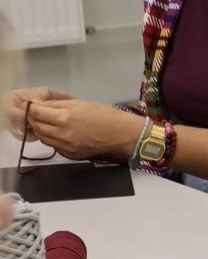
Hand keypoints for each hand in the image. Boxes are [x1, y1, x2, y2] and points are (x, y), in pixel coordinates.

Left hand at [25, 97, 143, 159]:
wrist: (123, 134)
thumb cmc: (105, 115)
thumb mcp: (79, 103)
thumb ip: (56, 104)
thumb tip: (38, 104)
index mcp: (64, 118)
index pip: (35, 112)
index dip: (32, 107)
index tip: (34, 105)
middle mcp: (62, 134)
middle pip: (35, 126)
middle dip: (35, 118)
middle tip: (41, 113)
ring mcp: (66, 147)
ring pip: (42, 137)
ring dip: (42, 129)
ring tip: (51, 123)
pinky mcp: (70, 155)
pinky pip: (54, 146)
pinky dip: (53, 139)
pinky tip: (62, 133)